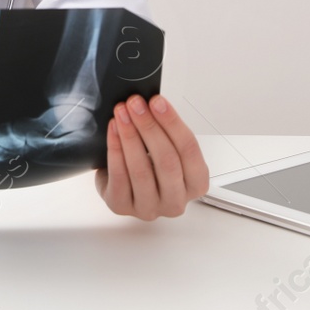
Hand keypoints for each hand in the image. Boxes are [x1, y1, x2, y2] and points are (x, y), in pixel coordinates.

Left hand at [96, 93, 208, 219]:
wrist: (121, 184)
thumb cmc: (150, 165)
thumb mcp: (166, 149)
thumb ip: (166, 131)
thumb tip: (153, 103)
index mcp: (195, 184)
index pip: (189, 150)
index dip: (173, 123)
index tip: (157, 102)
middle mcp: (175, 201)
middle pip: (167, 160)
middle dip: (149, 127)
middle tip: (136, 104)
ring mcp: (149, 207)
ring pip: (141, 169)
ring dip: (130, 135)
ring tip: (122, 113)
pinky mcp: (123, 207)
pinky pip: (119, 176)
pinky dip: (115, 148)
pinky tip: (113, 130)